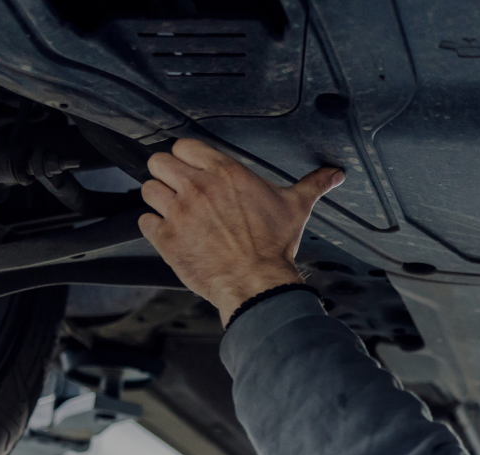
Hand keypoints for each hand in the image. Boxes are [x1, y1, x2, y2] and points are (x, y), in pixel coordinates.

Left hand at [139, 138, 344, 324]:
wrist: (257, 283)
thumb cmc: (273, 247)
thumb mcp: (296, 207)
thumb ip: (313, 185)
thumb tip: (334, 175)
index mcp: (226, 173)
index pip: (184, 145)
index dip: (186, 156)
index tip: (193, 168)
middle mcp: (198, 187)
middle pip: (158, 161)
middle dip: (166, 174)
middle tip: (179, 188)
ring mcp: (179, 212)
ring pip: (147, 189)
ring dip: (158, 199)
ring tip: (174, 211)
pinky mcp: (166, 238)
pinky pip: (144, 221)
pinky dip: (154, 226)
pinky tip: (171, 232)